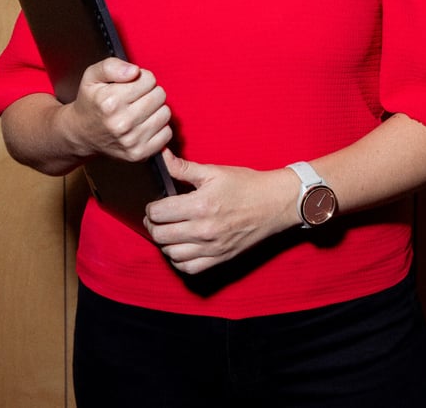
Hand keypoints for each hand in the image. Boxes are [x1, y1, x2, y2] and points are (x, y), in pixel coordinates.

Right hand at [66, 57, 172, 162]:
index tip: (132, 84)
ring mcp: (131, 140)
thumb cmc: (90, 102)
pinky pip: (166, 133)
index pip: (149, 79)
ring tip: (140, 110)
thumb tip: (134, 71)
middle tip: (137, 97)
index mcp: (110, 101)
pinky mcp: (139, 154)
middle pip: (159, 95)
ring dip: (156, 109)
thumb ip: (111, 66)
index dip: (142, 78)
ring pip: (165, 113)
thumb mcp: (92, 76)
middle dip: (151, 92)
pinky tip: (144, 124)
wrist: (81, 134)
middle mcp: (121, 123)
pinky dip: (159, 127)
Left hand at [144, 150, 296, 273]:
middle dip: (152, 225)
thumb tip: (162, 157)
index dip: (151, 208)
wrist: (274, 203)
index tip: (154, 205)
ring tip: (167, 231)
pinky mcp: (220, 258)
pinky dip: (179, 260)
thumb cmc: (246, 184)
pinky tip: (180, 247)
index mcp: (201, 205)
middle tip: (155, 218)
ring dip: (164, 243)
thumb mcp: (214, 171)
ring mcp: (212, 247)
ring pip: (172, 254)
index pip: (159, 213)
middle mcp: (204, 230)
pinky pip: (190, 268)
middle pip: (161, 235)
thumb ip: (183, 168)